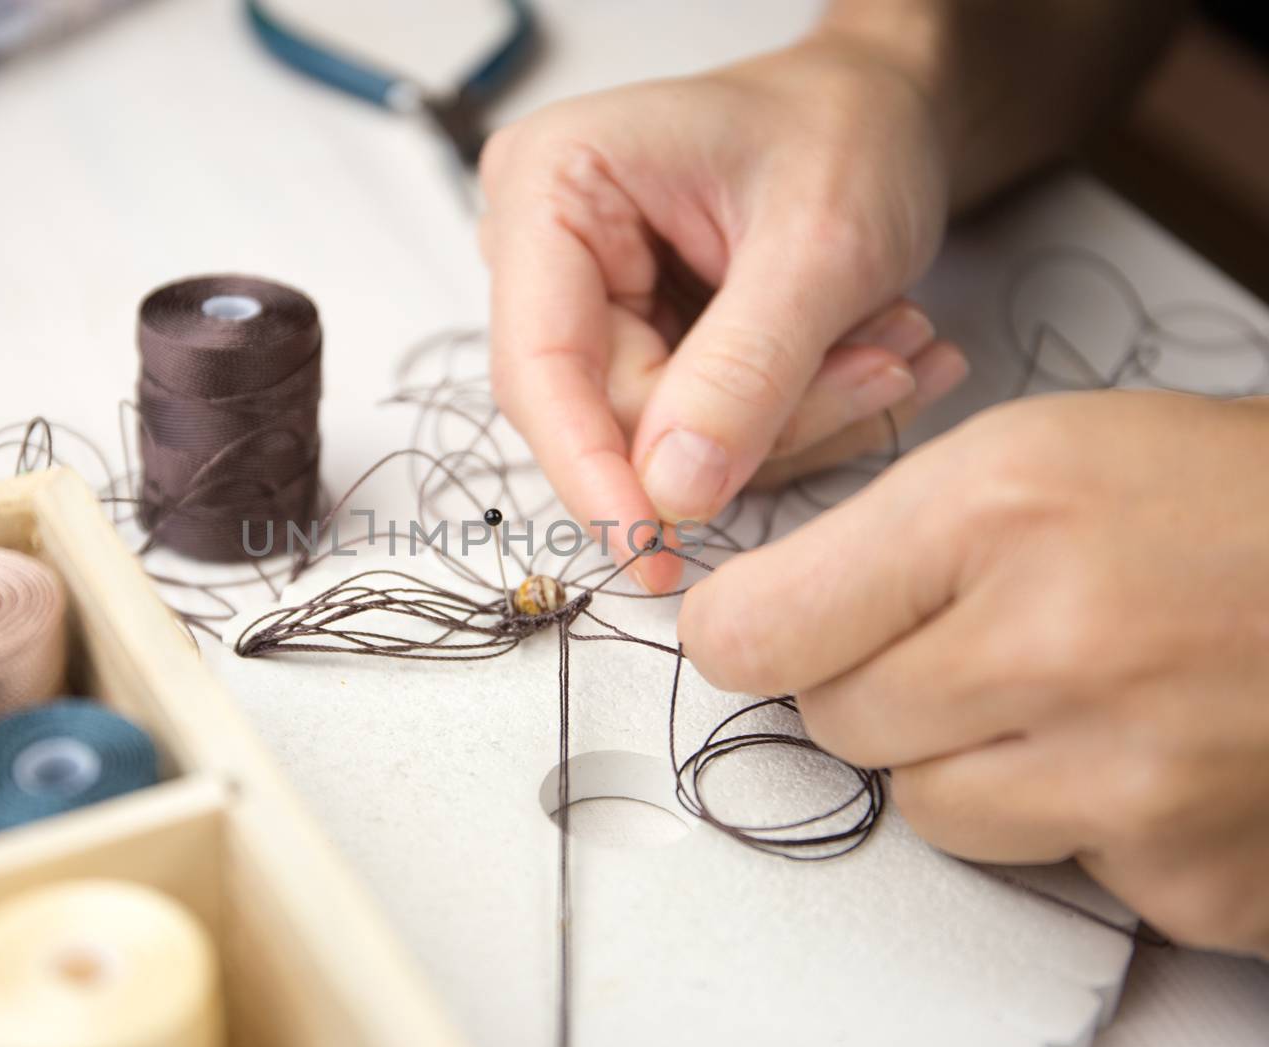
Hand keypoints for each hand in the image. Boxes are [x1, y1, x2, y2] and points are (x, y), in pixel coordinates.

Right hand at [480, 31, 968, 590]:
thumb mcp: (820, 241)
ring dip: (792, 418)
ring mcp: (589, 302)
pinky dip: (793, 414)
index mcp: (552, 187)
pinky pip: (697, 433)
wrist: (881, 107)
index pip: (540, 366)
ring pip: (662, 438)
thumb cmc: (846, 128)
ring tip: (893, 341)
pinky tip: (867, 353)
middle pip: (606, 413)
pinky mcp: (639, 343)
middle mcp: (547, 250)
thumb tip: (674, 495)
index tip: (650, 552)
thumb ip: (747, 370)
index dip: (590, 471)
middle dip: (748, 426)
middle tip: (880, 371)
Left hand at [679, 390, 1268, 954]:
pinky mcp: (1188, 876)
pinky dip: (1072, 818)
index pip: (761, 630)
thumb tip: (745, 628)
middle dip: (878, 685)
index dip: (749, 632)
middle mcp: (1061, 646)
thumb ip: (878, 540)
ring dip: (966, 762)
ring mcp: (1133, 776)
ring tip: (1065, 692)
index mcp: (1001, 512)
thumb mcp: (1032, 450)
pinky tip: (1142, 748)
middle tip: (972, 640)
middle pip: (836, 725)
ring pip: (928, 811)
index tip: (757, 631)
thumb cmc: (1219, 500)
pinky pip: (1047, 867)